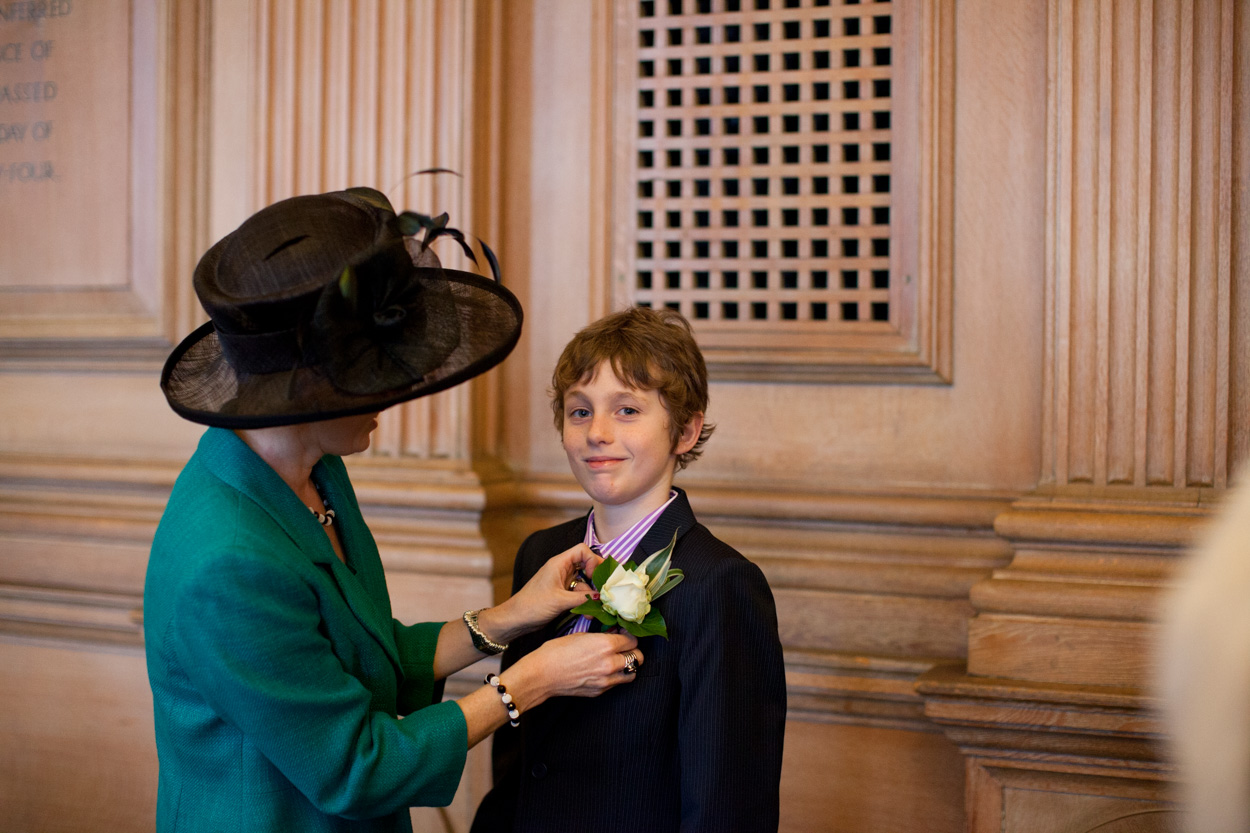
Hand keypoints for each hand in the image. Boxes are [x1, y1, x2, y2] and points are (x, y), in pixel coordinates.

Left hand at [485, 544, 604, 640]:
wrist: (516, 619)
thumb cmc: (533, 605)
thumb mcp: (560, 601)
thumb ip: (582, 597)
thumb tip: (601, 597)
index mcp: (559, 563)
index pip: (582, 550)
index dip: (592, 560)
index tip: (594, 576)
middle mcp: (562, 569)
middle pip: (586, 565)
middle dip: (596, 578)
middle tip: (605, 589)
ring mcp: (563, 582)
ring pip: (584, 582)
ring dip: (591, 595)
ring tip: (595, 609)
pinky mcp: (563, 594)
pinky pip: (579, 593)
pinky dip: (585, 601)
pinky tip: (588, 613)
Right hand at [511, 632, 642, 703]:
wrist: (542, 674)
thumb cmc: (556, 651)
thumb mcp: (581, 636)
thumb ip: (602, 637)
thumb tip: (614, 635)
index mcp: (606, 645)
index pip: (632, 640)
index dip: (629, 635)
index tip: (624, 633)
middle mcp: (610, 664)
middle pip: (638, 657)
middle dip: (633, 650)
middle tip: (625, 647)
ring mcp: (606, 680)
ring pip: (632, 674)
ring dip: (628, 666)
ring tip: (619, 660)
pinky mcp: (600, 691)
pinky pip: (617, 683)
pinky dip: (616, 677)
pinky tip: (605, 670)